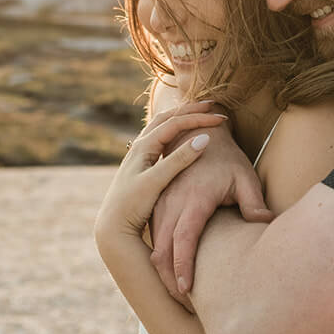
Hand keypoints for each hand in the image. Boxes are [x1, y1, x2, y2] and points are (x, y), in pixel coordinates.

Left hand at [94, 103, 226, 250]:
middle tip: (211, 106)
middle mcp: (139, 147)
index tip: (219, 119)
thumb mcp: (156, 182)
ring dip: (182, 118)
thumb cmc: (132, 205)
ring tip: (200, 115)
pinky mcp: (143, 167)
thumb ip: (178, 160)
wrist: (113, 227)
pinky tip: (184, 137)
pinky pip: (162, 140)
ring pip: (163, 127)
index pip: (174, 123)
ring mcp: (140, 156)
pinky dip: (176, 132)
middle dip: (190, 111)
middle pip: (167, 118)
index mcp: (143, 147)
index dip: (198, 118)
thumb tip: (202, 140)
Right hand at [148, 121, 272, 300]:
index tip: (187, 290)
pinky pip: (153, 238)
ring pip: (154, 246)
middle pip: (162, 250)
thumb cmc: (227, 160)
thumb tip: (266, 225)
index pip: (184, 239)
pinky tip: (172, 275)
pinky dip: (160, 258)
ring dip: (163, 273)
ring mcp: (161, 205)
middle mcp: (171, 202)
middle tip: (184, 307)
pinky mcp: (157, 207)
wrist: (199, 137)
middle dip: (169, 280)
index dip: (183, 266)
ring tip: (179, 297)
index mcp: (194, 198)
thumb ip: (254, 203)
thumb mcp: (245, 177)